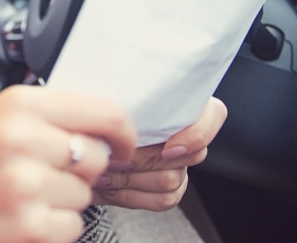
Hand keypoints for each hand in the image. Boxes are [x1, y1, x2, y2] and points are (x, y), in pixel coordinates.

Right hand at [0, 86, 135, 242]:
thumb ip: (45, 117)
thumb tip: (106, 125)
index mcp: (17, 104)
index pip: (103, 110)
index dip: (122, 131)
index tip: (123, 145)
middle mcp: (22, 137)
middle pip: (96, 156)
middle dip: (81, 170)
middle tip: (45, 174)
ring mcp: (25, 183)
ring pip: (85, 194)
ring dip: (64, 201)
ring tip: (23, 196)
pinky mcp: (28, 224)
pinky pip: (72, 226)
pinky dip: (53, 228)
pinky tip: (20, 218)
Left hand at [93, 96, 227, 211]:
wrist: (82, 144)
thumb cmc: (99, 111)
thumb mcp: (110, 96)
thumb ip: (124, 100)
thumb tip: (116, 112)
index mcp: (178, 103)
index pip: (213, 114)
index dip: (196, 134)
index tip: (168, 148)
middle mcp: (186, 134)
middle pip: (187, 154)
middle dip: (142, 159)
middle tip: (111, 158)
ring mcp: (180, 165)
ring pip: (170, 179)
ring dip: (131, 178)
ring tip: (104, 170)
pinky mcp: (170, 190)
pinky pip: (162, 200)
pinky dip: (131, 195)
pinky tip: (108, 187)